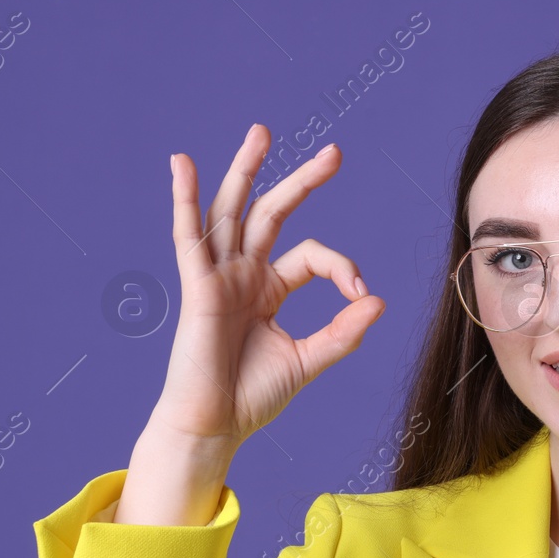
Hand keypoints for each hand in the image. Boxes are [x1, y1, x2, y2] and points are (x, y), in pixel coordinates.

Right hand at [150, 123, 384, 450]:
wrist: (217, 424)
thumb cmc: (253, 395)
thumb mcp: (309, 360)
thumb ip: (343, 332)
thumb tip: (377, 299)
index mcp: (269, 288)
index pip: (312, 256)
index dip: (342, 267)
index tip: (360, 295)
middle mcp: (243, 274)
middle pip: (273, 213)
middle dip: (302, 181)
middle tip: (334, 152)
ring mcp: (219, 275)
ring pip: (232, 211)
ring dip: (245, 170)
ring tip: (262, 132)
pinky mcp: (197, 286)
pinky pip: (188, 235)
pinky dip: (184, 198)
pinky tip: (181, 163)